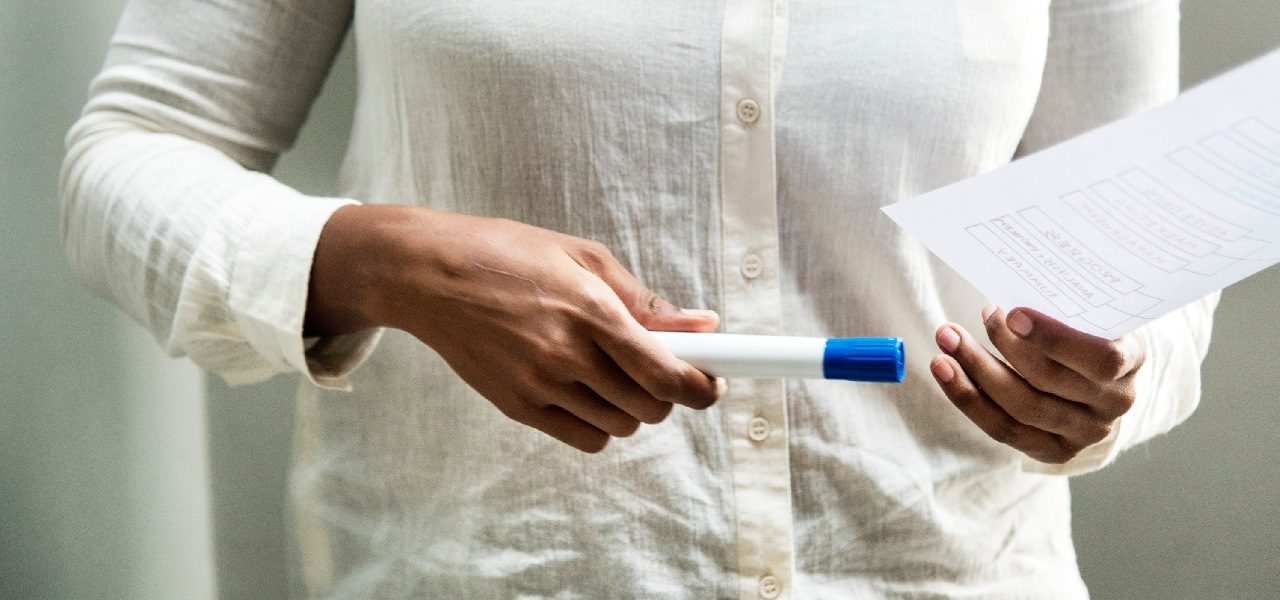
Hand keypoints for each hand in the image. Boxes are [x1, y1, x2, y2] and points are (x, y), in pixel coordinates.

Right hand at [306, 205, 723, 452]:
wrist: (428, 275)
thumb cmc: (506, 254)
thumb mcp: (582, 257)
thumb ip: (645, 299)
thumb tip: (703, 325)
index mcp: (590, 310)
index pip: (666, 374)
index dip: (701, 387)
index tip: (713, 382)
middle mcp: (567, 354)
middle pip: (650, 407)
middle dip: (668, 393)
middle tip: (661, 368)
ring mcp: (540, 386)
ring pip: (620, 426)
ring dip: (633, 408)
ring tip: (615, 374)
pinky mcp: (518, 408)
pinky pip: (585, 439)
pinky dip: (600, 424)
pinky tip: (589, 393)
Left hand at [929, 305, 1145, 463]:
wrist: (1105, 378)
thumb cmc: (1087, 328)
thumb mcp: (1090, 310)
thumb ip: (1062, 304)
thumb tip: (1007, 295)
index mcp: (1130, 361)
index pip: (1099, 358)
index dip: (1054, 338)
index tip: (1012, 314)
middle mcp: (1113, 403)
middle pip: (1047, 382)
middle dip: (995, 350)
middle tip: (954, 327)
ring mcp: (1086, 432)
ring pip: (1020, 409)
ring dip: (973, 373)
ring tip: (945, 343)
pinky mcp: (1056, 451)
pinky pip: (1004, 429)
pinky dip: (969, 398)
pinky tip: (946, 370)